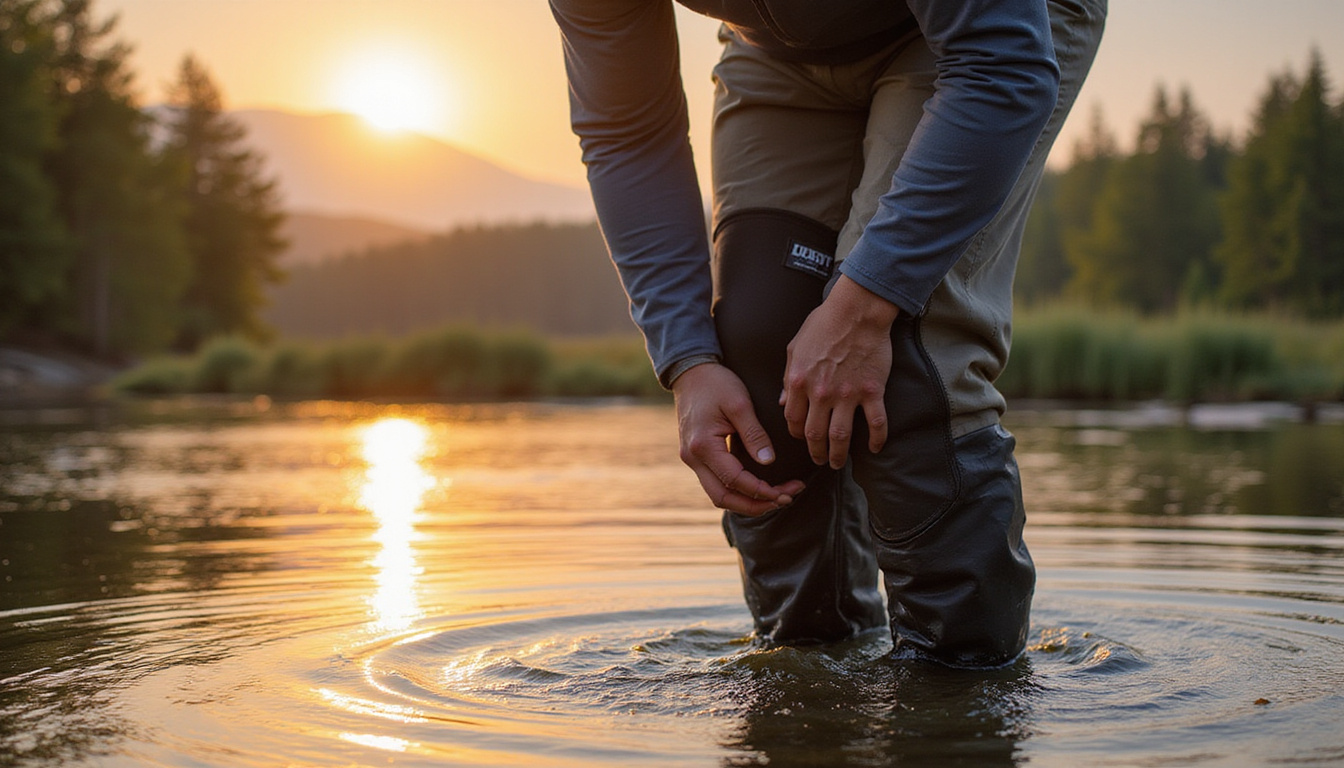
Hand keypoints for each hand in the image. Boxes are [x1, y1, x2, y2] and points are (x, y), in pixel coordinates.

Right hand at [672, 362, 805, 515]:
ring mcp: (692, 459)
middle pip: (723, 498)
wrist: (690, 371)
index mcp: (703, 446)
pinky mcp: (697, 457)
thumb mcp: (740, 403)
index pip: (735, 480)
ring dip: (747, 501)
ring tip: (776, 496)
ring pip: (718, 494)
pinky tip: (759, 485)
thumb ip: (754, 434)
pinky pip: (717, 482)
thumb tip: (769, 462)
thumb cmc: (715, 383)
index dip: (762, 491)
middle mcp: (693, 458)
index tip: (788, 490)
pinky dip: (738, 489)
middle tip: (785, 499)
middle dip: (756, 505)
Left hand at [780, 275, 897, 468]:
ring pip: (840, 437)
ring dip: (838, 455)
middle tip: (819, 460)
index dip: (795, 433)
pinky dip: (876, 440)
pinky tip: (874, 449)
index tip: (801, 437)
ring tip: (837, 463)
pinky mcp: (872, 391)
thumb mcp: (794, 348)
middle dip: (815, 453)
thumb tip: (782, 402)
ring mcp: (848, 394)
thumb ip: (787, 377)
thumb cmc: (824, 324)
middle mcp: (821, 393)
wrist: (857, 311)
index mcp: (799, 381)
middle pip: (814, 435)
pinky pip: (876, 423)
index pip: (792, 419)